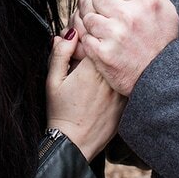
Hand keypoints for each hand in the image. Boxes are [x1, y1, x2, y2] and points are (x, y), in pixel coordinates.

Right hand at [46, 29, 125, 160]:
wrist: (74, 143)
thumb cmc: (61, 112)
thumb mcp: (53, 81)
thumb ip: (60, 54)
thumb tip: (67, 34)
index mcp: (91, 69)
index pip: (95, 41)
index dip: (86, 41)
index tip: (78, 52)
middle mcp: (109, 78)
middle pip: (109, 53)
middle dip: (98, 53)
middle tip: (84, 64)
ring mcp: (120, 90)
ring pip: (118, 67)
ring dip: (108, 67)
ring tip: (91, 80)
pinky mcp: (125, 102)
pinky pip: (124, 83)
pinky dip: (116, 81)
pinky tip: (101, 92)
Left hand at [78, 0, 177, 95]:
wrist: (162, 79)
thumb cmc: (163, 40)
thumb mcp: (165, 8)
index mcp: (146, 1)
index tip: (120, 4)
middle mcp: (129, 15)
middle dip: (101, 5)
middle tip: (110, 17)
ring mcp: (114, 35)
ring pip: (87, 15)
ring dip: (93, 22)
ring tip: (105, 30)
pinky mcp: (102, 53)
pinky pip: (84, 36)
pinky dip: (90, 39)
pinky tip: (101, 43)